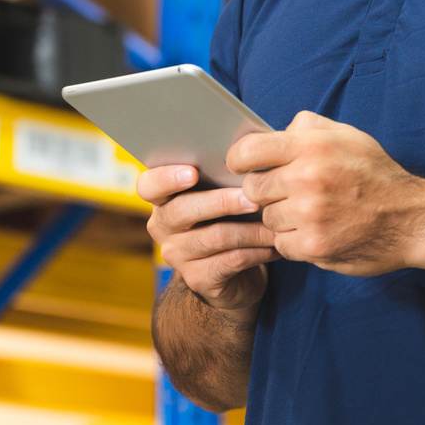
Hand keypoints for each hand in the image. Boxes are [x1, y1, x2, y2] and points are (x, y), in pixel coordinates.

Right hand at [138, 164, 278, 311]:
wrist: (233, 273)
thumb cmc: (229, 218)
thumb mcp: (221, 193)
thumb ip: (223, 172)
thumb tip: (249, 146)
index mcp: (162, 198)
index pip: (148, 185)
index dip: (166, 178)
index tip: (193, 173)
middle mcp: (162, 227)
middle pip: (183, 210)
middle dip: (221, 202)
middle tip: (252, 199)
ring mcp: (177, 255)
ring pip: (214, 237)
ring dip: (251, 230)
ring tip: (275, 224)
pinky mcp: (198, 279)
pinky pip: (230, 261)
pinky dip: (257, 252)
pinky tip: (275, 245)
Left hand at [229, 111, 424, 275]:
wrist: (413, 219)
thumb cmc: (376, 175)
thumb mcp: (347, 135)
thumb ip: (306, 127)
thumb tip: (273, 131)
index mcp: (311, 146)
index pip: (248, 150)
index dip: (239, 160)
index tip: (242, 166)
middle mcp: (307, 178)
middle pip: (252, 188)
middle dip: (265, 191)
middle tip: (287, 193)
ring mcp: (310, 215)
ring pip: (267, 218)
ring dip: (282, 218)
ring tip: (310, 213)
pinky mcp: (314, 246)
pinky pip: (281, 244)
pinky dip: (294, 241)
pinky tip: (315, 232)